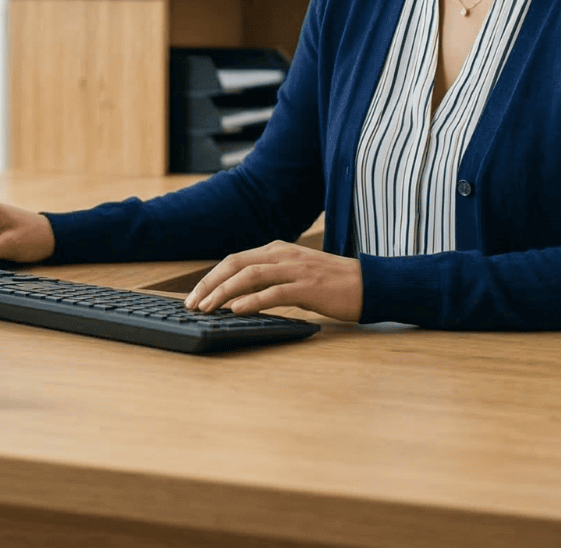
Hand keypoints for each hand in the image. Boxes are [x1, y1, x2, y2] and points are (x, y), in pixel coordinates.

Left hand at [184, 240, 361, 321]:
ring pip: (249, 276)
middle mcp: (282, 254)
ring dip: (223, 293)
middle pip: (234, 264)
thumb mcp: (295, 274)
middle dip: (208, 284)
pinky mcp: (308, 287)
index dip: (211, 277)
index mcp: (277, 250)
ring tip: (206, 309)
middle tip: (191, 304)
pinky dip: (251, 301)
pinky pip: (273, 292)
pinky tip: (236, 310)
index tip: (194, 296)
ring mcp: (295, 269)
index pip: (234, 259)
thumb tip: (239, 296)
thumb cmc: (332, 284)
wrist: (369, 284)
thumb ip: (270, 279)